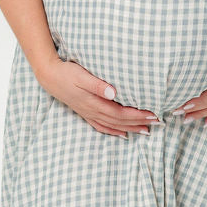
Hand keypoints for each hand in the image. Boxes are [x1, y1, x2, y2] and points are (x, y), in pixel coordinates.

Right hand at [39, 57, 158, 137]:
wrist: (49, 76)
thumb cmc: (67, 72)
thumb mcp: (82, 75)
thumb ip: (98, 85)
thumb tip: (114, 93)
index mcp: (94, 103)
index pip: (121, 113)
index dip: (137, 115)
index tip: (153, 114)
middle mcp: (93, 111)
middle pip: (120, 121)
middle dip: (139, 122)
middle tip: (157, 122)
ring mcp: (89, 113)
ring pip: (113, 125)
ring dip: (130, 128)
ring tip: (146, 131)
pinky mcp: (85, 112)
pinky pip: (102, 126)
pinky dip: (114, 131)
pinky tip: (123, 134)